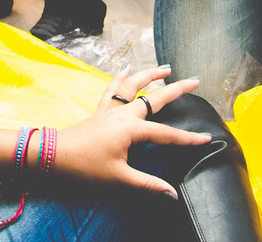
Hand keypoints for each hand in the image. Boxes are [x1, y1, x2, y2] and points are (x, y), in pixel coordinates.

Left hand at [54, 65, 210, 197]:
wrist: (55, 154)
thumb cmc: (86, 166)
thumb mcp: (119, 178)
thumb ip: (147, 184)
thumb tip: (172, 194)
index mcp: (131, 130)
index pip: (167, 134)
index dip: (188, 138)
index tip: (207, 138)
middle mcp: (124, 114)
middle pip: (155, 98)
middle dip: (176, 89)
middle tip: (195, 81)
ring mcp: (111, 110)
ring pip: (134, 86)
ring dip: (151, 75)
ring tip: (166, 68)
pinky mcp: (100, 111)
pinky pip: (113, 89)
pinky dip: (121, 77)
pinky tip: (127, 67)